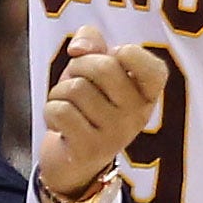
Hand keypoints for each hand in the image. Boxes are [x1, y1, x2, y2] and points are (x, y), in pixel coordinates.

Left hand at [38, 25, 168, 194]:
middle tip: (77, 81)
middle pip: (103, 67)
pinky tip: (59, 124)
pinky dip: (50, 111)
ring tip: (68, 106)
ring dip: (60, 92)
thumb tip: (79, 48)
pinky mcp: (90, 149)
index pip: (153, 66)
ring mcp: (116, 134)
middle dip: (78, 66)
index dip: (125, 53)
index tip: (112, 60)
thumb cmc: (86, 105)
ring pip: (75, 88)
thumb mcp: (93, 69)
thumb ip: (92, 43)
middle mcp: (139, 114)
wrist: (73, 160)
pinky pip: (60, 110)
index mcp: (147, 93)